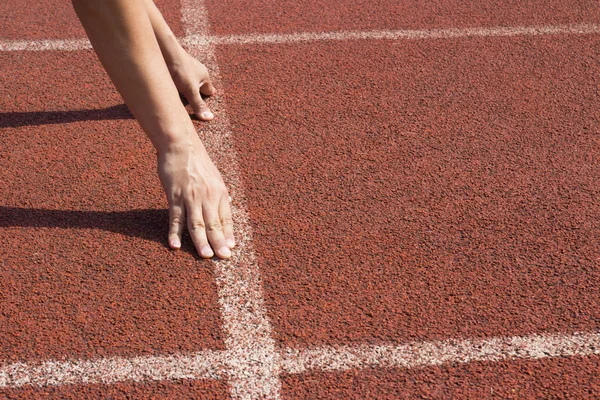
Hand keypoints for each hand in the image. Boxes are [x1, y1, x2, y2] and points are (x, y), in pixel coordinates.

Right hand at [157, 135, 234, 258]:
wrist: (180, 145)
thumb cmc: (197, 160)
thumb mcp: (214, 176)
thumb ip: (219, 192)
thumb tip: (227, 203)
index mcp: (219, 192)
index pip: (226, 218)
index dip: (228, 233)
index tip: (231, 248)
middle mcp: (208, 196)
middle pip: (213, 224)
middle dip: (218, 242)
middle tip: (223, 258)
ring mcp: (191, 197)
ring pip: (197, 224)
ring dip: (201, 242)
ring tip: (205, 256)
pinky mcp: (175, 196)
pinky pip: (175, 218)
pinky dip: (175, 233)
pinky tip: (175, 245)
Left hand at [168, 51, 215, 120]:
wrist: (165, 51)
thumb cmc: (180, 69)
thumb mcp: (190, 90)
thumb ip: (198, 104)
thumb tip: (209, 118)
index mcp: (204, 76)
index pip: (210, 91)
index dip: (207, 100)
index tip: (202, 108)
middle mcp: (196, 71)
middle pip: (199, 87)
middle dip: (195, 95)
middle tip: (189, 105)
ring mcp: (185, 69)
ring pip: (187, 82)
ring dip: (184, 90)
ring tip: (178, 98)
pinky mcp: (174, 67)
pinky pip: (177, 78)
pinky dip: (175, 84)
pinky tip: (169, 88)